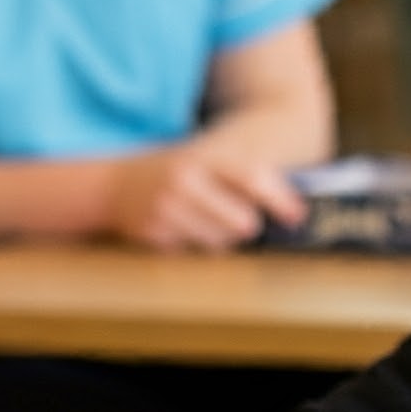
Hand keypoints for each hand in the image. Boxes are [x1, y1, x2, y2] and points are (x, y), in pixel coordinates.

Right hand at [106, 139, 304, 251]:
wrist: (113, 186)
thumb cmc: (172, 173)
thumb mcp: (203, 161)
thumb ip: (241, 178)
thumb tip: (290, 208)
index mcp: (202, 158)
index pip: (251, 179)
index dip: (280, 200)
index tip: (297, 217)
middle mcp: (183, 182)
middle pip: (242, 222)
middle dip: (248, 226)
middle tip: (243, 221)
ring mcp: (166, 210)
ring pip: (220, 243)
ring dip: (221, 238)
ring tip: (204, 221)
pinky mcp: (153, 235)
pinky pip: (194, 252)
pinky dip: (193, 244)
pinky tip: (180, 227)